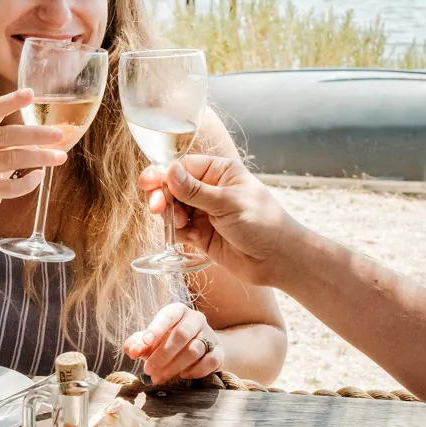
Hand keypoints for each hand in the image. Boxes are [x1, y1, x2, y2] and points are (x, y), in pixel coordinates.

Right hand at [0, 88, 67, 216]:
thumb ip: (11, 134)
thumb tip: (52, 134)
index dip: (11, 101)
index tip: (31, 94)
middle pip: (7, 135)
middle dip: (36, 134)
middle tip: (59, 134)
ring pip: (11, 159)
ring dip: (40, 157)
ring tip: (60, 157)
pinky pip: (9, 186)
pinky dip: (28, 182)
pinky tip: (39, 175)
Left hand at [124, 302, 222, 384]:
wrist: (201, 350)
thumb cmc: (169, 342)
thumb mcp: (152, 340)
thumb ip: (137, 343)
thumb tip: (132, 350)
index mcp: (178, 311)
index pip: (168, 315)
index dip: (156, 328)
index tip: (144, 343)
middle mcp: (196, 319)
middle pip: (181, 335)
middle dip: (162, 354)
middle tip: (148, 370)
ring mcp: (210, 335)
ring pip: (194, 350)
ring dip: (174, 366)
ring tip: (159, 377)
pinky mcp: (219, 352)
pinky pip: (209, 361)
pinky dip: (195, 370)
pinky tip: (183, 375)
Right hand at [137, 155, 303, 287]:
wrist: (277, 260)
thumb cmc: (262, 223)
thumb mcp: (227, 203)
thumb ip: (195, 190)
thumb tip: (168, 170)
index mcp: (220, 172)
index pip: (183, 166)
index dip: (163, 174)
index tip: (148, 183)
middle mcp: (210, 190)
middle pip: (173, 187)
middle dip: (163, 196)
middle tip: (158, 208)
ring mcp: (205, 212)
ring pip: (173, 209)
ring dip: (171, 216)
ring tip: (181, 224)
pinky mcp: (201, 234)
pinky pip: (179, 229)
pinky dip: (178, 233)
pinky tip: (191, 238)